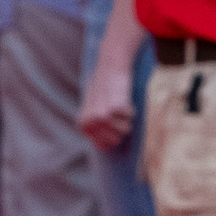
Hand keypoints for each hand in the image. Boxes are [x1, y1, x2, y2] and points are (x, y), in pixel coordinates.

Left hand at [77, 36, 136, 151]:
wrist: (109, 67)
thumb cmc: (104, 89)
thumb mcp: (94, 109)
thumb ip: (96, 128)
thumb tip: (105, 148)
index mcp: (83, 125)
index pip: (104, 146)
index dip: (114, 136)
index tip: (114, 122)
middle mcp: (90, 122)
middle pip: (116, 140)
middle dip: (121, 127)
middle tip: (117, 111)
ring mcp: (101, 116)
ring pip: (126, 131)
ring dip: (127, 118)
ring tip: (119, 103)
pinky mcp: (113, 108)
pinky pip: (131, 117)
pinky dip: (131, 108)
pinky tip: (123, 98)